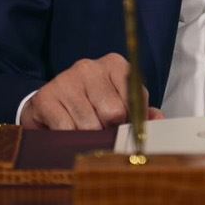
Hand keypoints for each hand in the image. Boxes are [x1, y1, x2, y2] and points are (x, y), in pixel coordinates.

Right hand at [21, 52, 164, 130]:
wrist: (49, 106)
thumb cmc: (91, 105)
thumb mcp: (119, 104)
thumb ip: (141, 112)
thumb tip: (158, 120)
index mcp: (115, 65)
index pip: (136, 98)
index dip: (131, 120)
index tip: (122, 126)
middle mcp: (90, 67)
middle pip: (114, 113)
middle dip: (110, 130)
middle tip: (101, 132)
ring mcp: (66, 80)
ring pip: (90, 125)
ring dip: (88, 137)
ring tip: (83, 132)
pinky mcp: (46, 97)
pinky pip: (66, 129)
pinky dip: (69, 139)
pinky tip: (66, 133)